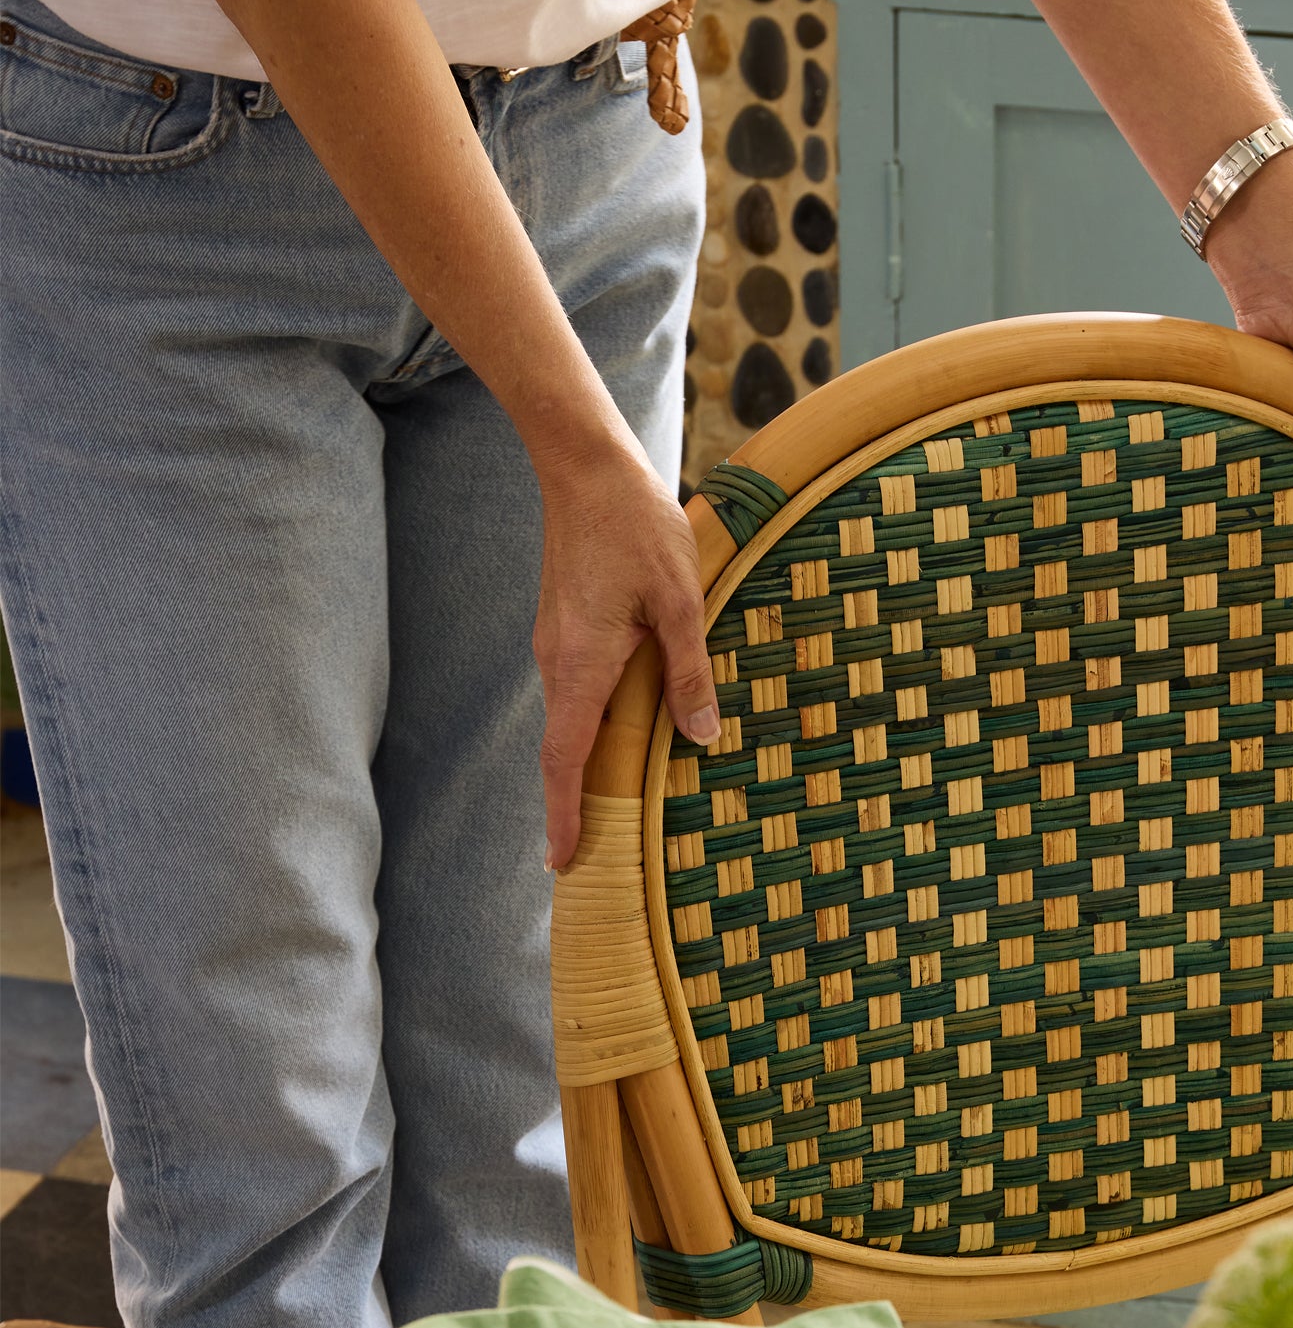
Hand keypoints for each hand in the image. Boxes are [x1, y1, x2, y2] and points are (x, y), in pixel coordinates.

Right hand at [533, 439, 718, 870]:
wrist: (585, 467)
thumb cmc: (636, 525)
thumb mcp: (682, 600)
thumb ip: (690, 671)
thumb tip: (701, 737)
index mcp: (581, 665)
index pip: (565, 758)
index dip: (565, 813)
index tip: (561, 860)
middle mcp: (557, 663)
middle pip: (564, 750)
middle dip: (574, 806)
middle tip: (590, 858)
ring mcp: (557, 646)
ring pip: (572, 722)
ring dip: (584, 769)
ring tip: (608, 815)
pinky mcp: (566, 631)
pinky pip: (578, 694)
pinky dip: (592, 730)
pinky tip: (624, 740)